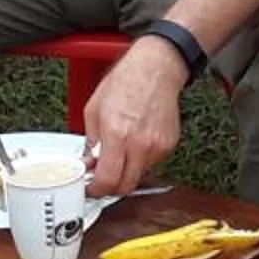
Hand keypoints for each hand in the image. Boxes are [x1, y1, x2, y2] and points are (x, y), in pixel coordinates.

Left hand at [81, 43, 188, 194]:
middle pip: (125, 186)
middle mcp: (140, 144)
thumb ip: (91, 141)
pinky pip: (151, 162)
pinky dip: (141, 159)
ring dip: (127, 171)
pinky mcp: (169, 144)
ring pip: (139, 175)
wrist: (156, 69)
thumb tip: (89, 162)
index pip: (107, 180)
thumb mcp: (94, 109)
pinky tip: (136, 140)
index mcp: (117, 134)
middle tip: (102, 178)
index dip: (96, 190)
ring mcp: (157, 146)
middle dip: (111, 187)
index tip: (91, 188)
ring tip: (121, 150)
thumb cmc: (126, 82)